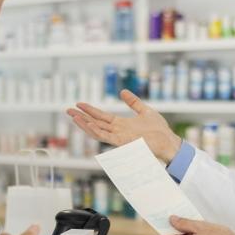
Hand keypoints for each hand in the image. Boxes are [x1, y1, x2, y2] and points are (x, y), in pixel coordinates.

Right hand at [66, 89, 181, 163]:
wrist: (167, 141)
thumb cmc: (159, 129)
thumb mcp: (145, 111)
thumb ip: (133, 102)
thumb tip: (122, 91)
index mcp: (121, 124)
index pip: (101, 117)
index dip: (90, 110)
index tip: (79, 104)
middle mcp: (117, 131)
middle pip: (95, 123)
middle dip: (81, 117)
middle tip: (67, 110)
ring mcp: (119, 138)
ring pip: (97, 131)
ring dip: (84, 124)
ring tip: (73, 117)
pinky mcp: (123, 142)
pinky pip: (107, 137)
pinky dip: (97, 131)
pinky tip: (89, 124)